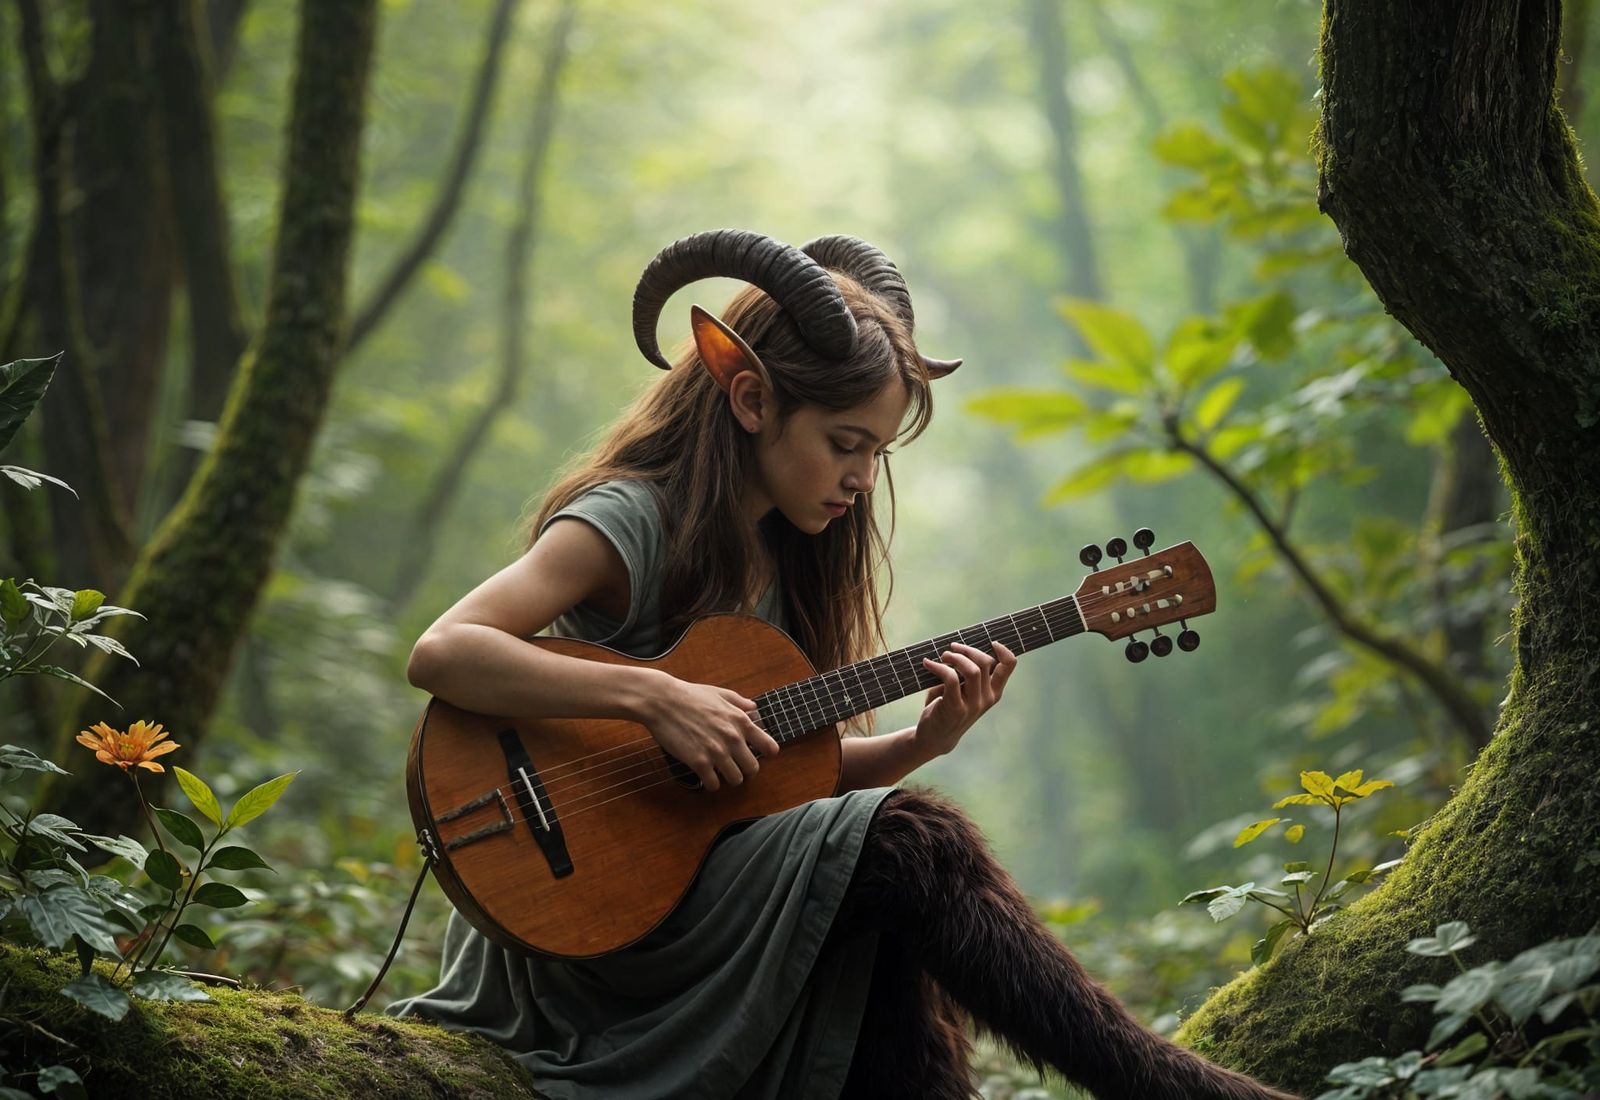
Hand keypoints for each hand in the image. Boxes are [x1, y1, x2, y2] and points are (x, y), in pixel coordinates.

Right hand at [640, 673, 780, 790]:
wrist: (663, 701)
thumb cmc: (690, 695)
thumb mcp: (720, 693)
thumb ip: (739, 702)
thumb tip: (753, 707)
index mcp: (741, 721)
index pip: (770, 747)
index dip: (767, 753)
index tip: (759, 755)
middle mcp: (733, 739)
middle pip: (753, 769)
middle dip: (745, 770)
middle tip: (736, 767)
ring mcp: (716, 752)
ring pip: (735, 780)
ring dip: (729, 778)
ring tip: (720, 772)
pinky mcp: (698, 762)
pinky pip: (713, 785)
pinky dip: (711, 784)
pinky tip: (706, 777)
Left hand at [912, 641, 1016, 758]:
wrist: (935, 737)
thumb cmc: (947, 707)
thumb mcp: (962, 689)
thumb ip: (965, 672)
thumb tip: (956, 647)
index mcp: (993, 692)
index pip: (1008, 667)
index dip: (1003, 650)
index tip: (991, 642)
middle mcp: (987, 698)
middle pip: (985, 662)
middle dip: (967, 650)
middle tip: (951, 650)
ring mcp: (973, 705)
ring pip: (972, 670)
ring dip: (955, 657)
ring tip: (942, 657)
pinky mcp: (955, 708)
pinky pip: (951, 679)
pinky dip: (939, 667)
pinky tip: (928, 664)